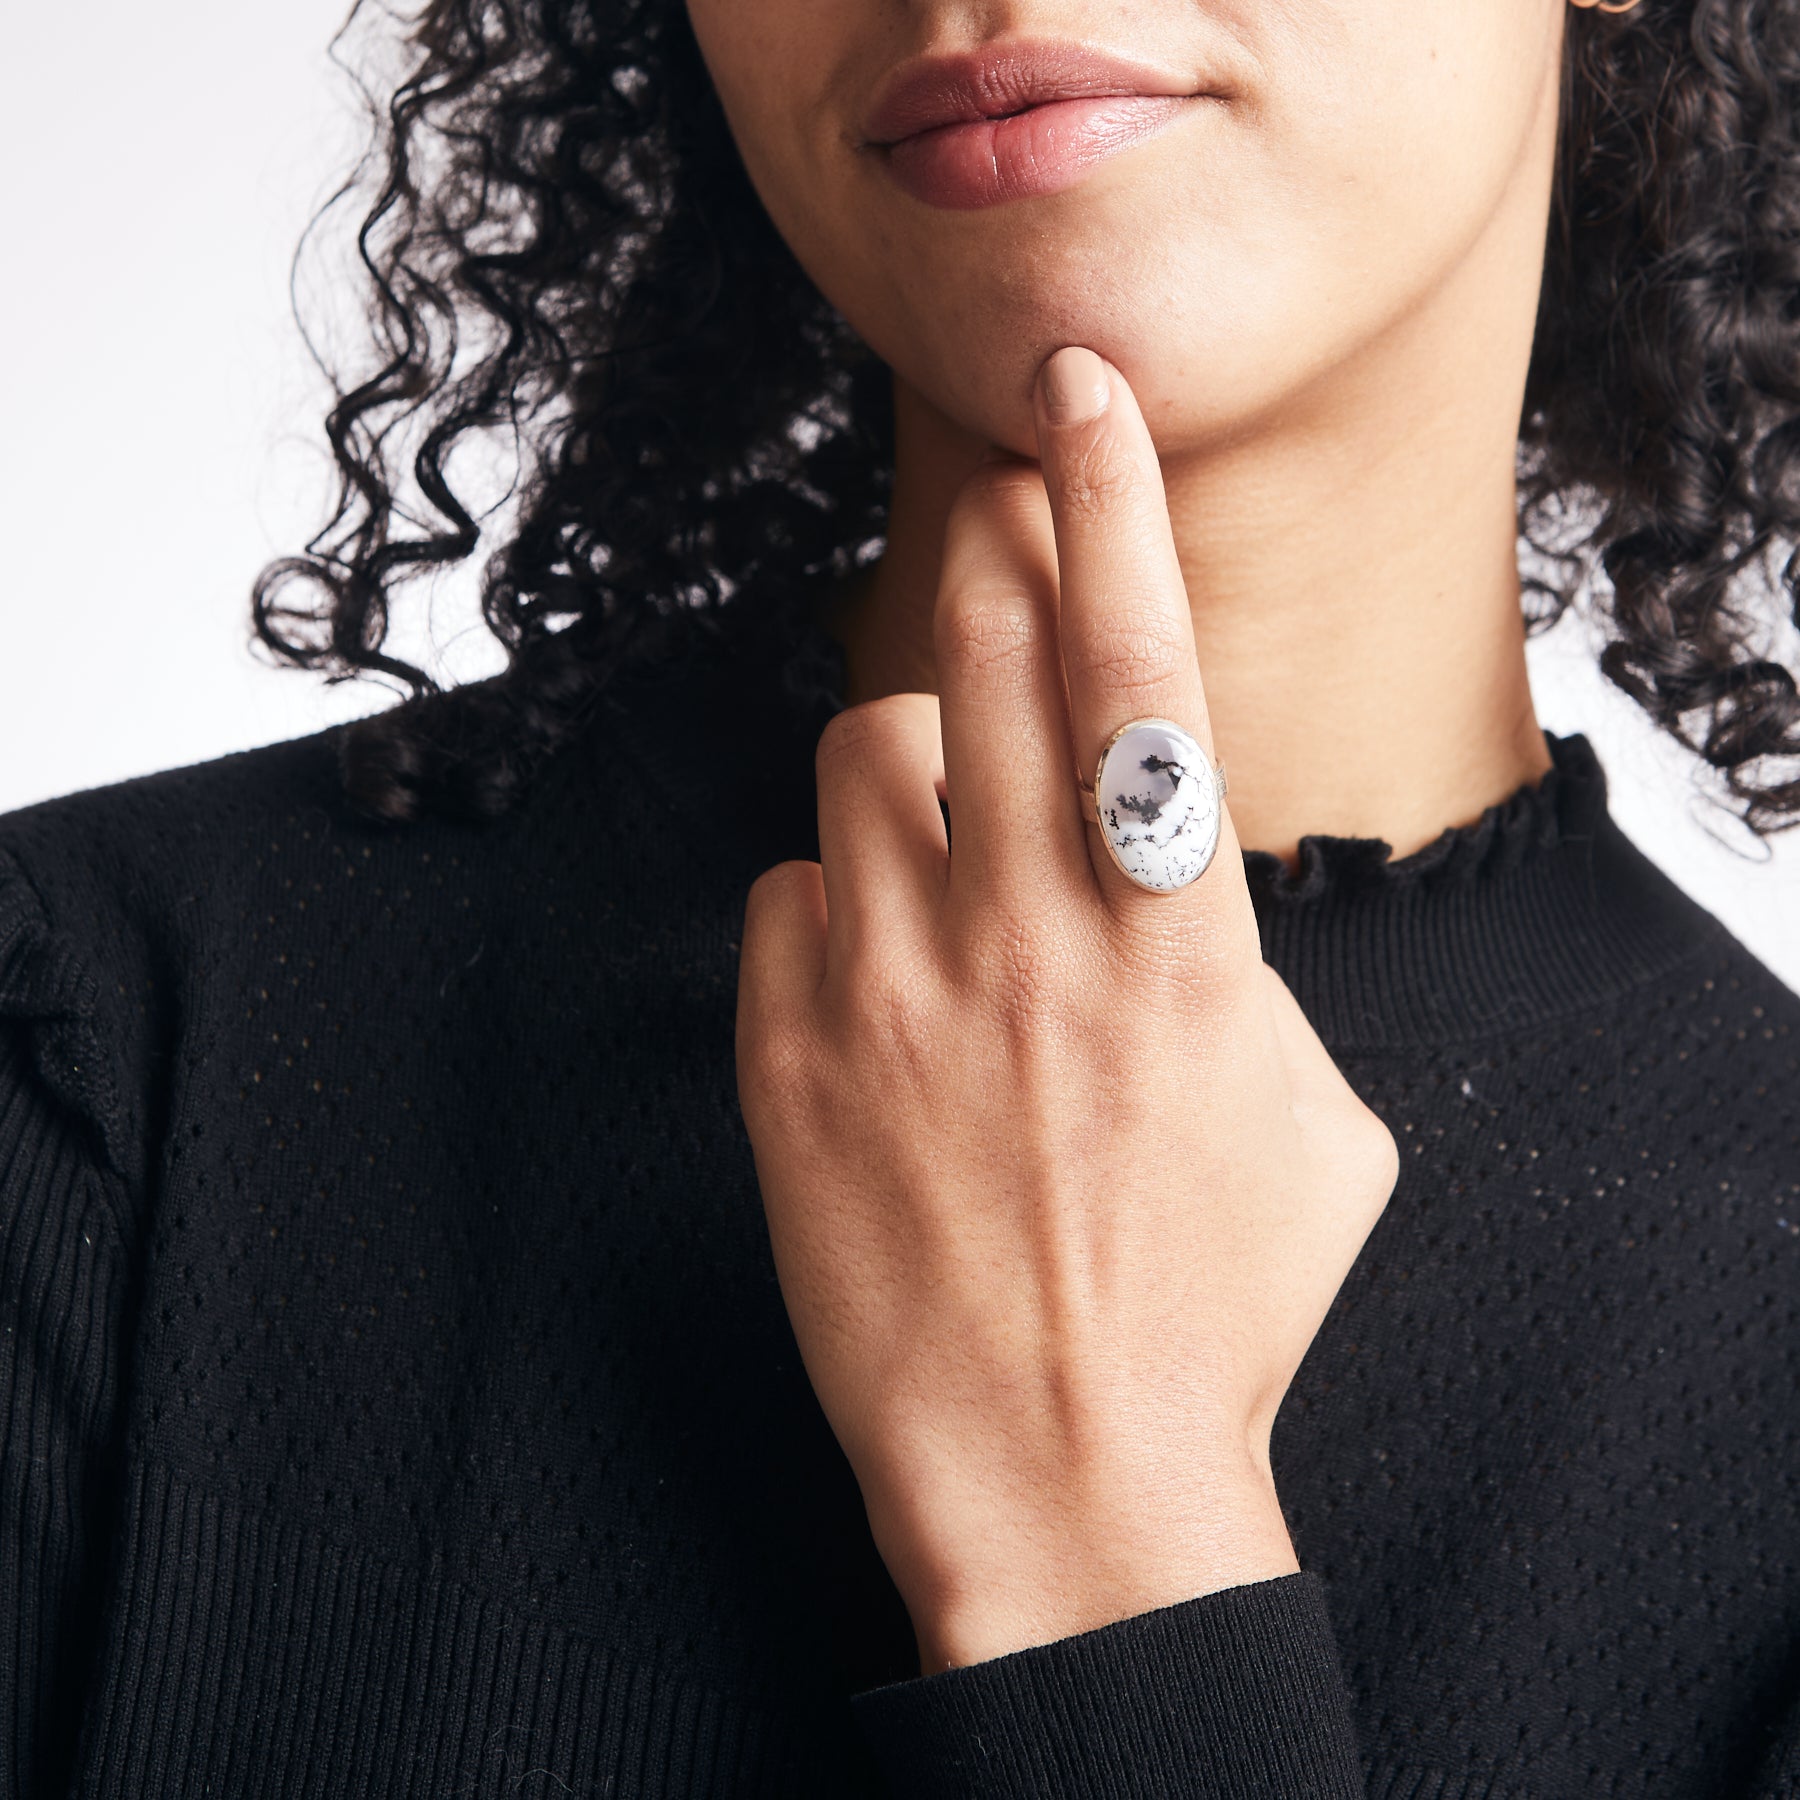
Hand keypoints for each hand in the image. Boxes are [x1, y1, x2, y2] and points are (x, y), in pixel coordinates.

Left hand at [736, 348, 1397, 1674]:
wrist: (1064, 1471)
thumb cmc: (1217, 1304)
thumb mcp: (1309, 1116)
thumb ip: (1243, 967)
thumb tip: (1180, 884)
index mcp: (1175, 934)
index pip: (1139, 657)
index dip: (1112, 498)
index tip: (1081, 389)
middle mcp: (1024, 931)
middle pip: (979, 648)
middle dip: (991, 548)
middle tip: (997, 519)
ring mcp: (887, 991)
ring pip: (856, 751)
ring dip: (905, 757)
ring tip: (940, 841)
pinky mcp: (786, 1059)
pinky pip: (785, 896)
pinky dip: (830, 909)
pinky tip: (873, 987)